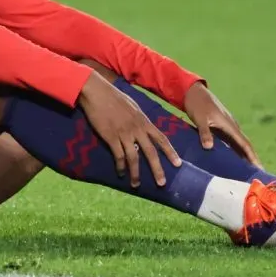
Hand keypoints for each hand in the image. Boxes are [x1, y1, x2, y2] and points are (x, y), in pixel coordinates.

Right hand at [78, 73, 181, 187]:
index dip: (170, 152)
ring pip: (134, 158)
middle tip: (162, 183)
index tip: (178, 164)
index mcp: (144, 121)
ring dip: (136, 173)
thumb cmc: (114, 97)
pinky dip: (120, 166)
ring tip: (136, 184)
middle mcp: (137, 129)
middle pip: (150, 152)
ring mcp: (124, 133)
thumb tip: (144, 127)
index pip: (161, 139)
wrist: (97, 92)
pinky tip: (120, 172)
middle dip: (157, 169)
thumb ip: (140, 119)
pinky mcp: (111, 137)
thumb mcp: (133, 106)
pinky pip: (118, 155)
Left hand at [183, 82, 262, 167]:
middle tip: (258, 175)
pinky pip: (232, 141)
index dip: (252, 157)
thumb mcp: (200, 118)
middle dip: (252, 159)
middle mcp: (232, 126)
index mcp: (230, 125)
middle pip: (245, 145)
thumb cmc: (197, 104)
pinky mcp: (221, 126)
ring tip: (248, 171)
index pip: (244, 144)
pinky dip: (235, 150)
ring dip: (244, 156)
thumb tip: (209, 147)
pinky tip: (234, 159)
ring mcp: (227, 126)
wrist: (193, 91)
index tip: (260, 168)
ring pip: (239, 144)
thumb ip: (205, 132)